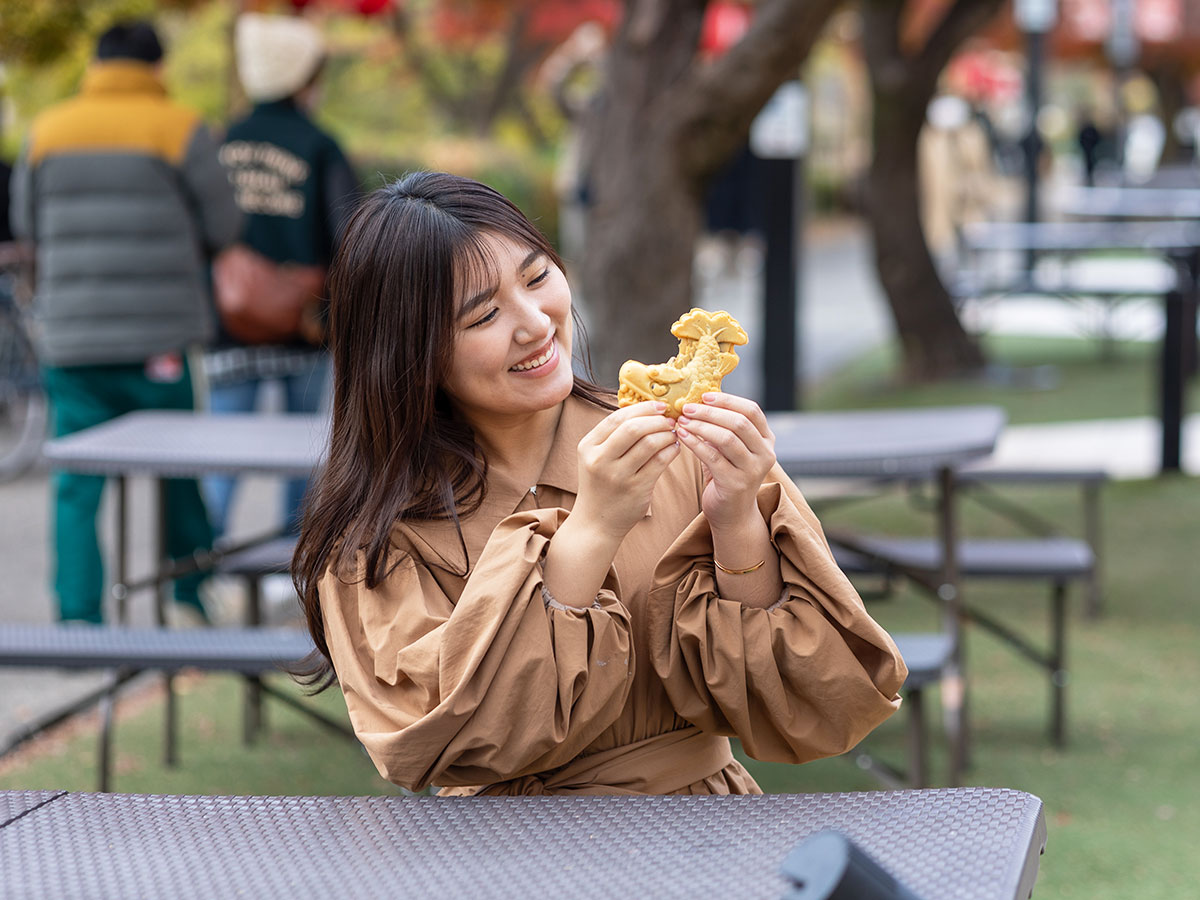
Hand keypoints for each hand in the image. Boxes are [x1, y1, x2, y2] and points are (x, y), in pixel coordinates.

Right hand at [572, 400, 680, 538]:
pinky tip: (675, 448)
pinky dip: (671, 450)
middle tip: (670, 419)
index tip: (660, 406)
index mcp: (588, 446)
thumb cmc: (600, 485)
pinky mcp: (636, 489)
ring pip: (650, 443)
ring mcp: (618, 476)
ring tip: (673, 434)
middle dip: (657, 420)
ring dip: (667, 434)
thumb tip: (646, 410)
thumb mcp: (596, 457)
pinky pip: (660, 462)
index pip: (616, 418)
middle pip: (634, 428)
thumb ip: (613, 436)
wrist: (596, 523)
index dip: (642, 408)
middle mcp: (600, 460)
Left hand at [675, 393, 775, 527]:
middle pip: (739, 422)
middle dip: (710, 412)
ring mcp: (753, 470)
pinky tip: (682, 436)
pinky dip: (695, 444)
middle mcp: (765, 454)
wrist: (732, 514)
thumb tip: (700, 399)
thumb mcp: (730, 449)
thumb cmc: (727, 475)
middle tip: (687, 408)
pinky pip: (713, 457)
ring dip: (701, 426)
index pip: (752, 411)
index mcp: (766, 440)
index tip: (704, 395)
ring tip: (682, 421)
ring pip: (727, 438)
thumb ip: (724, 427)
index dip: (728, 400)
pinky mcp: (736, 484)